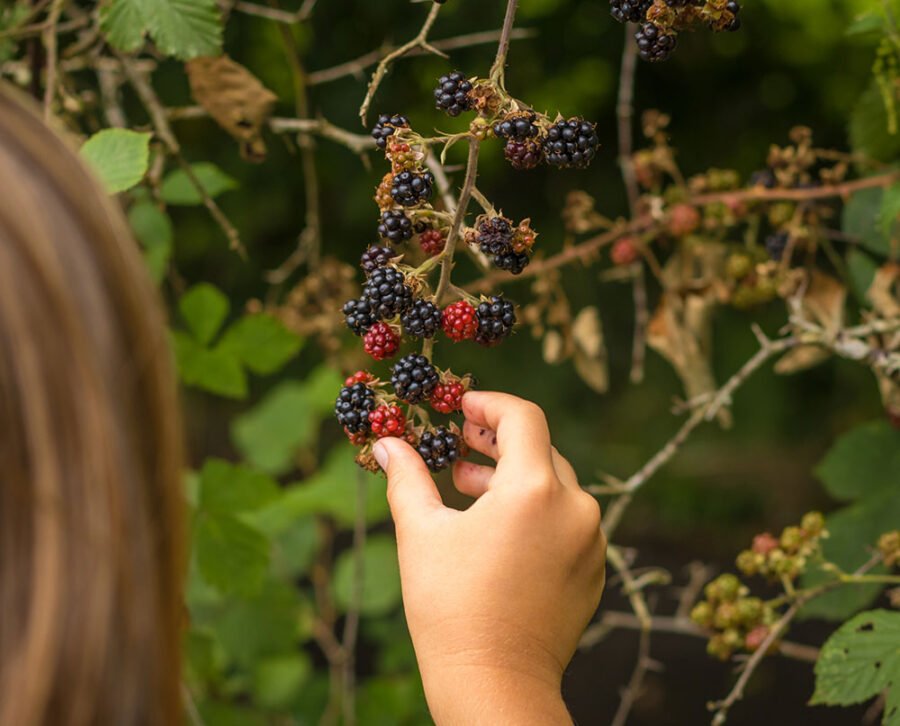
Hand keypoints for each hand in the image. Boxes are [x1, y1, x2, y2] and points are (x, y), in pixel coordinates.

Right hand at [374, 391, 605, 725]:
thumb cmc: (451, 609)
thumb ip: (407, 477)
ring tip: (470, 488)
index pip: (523, 417)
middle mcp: (575, 508)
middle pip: (540, 449)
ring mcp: (590, 540)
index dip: (490, 403)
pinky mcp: (594, 569)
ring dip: (514, 477)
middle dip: (497, 442)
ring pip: (555, 486)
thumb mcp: (421, 533)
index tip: (462, 405)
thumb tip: (386, 442)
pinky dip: (536, 511)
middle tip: (461, 445)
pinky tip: (500, 529)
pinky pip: (567, 521)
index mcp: (535, 490)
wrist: (495, 685)